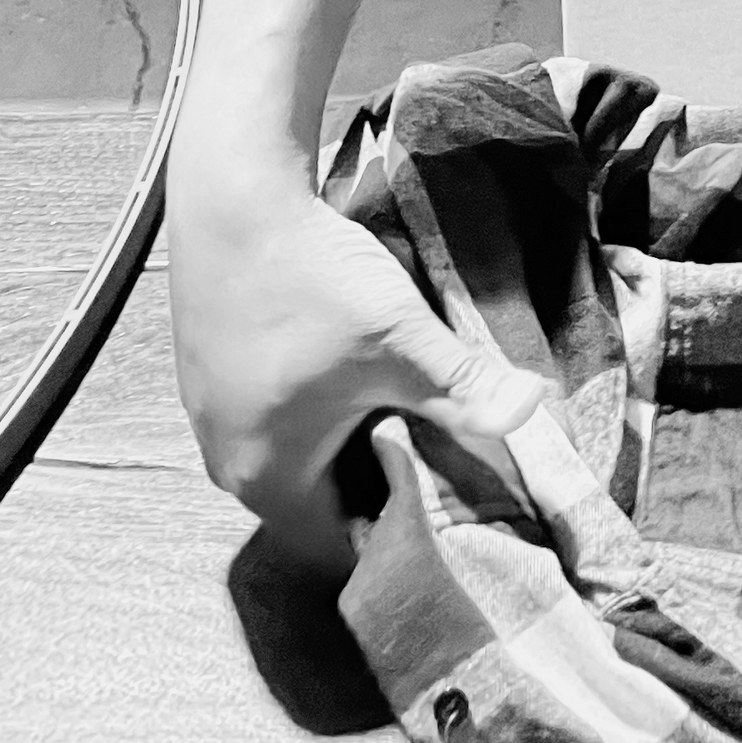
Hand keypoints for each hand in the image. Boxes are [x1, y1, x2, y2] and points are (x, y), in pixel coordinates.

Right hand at [167, 166, 542, 580]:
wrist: (236, 199)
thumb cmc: (312, 281)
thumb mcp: (400, 340)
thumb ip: (466, 389)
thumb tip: (531, 412)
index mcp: (267, 481)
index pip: (343, 543)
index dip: (400, 528)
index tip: (446, 498)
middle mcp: (227, 464)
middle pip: (320, 501)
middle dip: (379, 480)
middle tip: (435, 446)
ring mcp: (211, 419)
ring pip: (297, 456)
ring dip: (347, 439)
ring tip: (401, 402)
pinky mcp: (210, 375)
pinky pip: (273, 417)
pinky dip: (316, 407)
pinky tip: (351, 365)